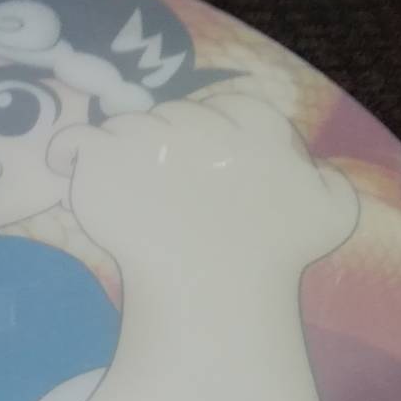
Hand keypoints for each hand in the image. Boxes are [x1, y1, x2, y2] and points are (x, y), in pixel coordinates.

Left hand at [50, 94, 358, 276]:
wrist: (216, 293)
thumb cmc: (272, 259)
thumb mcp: (330, 214)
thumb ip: (330, 182)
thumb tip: (317, 175)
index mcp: (254, 122)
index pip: (225, 107)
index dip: (214, 137)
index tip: (206, 172)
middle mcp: (200, 120)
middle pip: (172, 118)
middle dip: (169, 149)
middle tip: (169, 195)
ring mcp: (148, 137)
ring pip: (127, 127)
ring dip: (126, 154)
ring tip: (132, 195)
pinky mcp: (105, 160)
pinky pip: (76, 141)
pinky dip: (70, 152)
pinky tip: (72, 165)